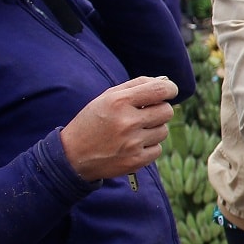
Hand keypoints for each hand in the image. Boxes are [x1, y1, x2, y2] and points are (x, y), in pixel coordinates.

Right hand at [61, 76, 177, 180]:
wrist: (73, 154)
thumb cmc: (94, 121)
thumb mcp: (108, 97)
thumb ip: (137, 85)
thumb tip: (166, 82)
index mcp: (119, 102)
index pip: (160, 90)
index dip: (170, 89)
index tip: (169, 91)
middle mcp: (127, 122)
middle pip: (167, 111)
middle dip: (160, 110)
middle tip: (145, 113)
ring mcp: (132, 143)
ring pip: (163, 131)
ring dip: (154, 129)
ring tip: (134, 131)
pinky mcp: (135, 161)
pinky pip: (158, 149)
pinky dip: (149, 146)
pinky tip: (132, 145)